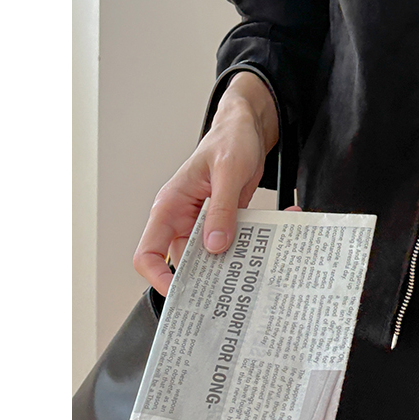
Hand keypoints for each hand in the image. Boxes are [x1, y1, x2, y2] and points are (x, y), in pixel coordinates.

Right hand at [133, 71, 293, 295]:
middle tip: (229, 286)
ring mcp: (204, 221)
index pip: (147, 252)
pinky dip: (250, 244)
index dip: (158, 276)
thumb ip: (222, 208)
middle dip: (205, 275)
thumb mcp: (228, 171)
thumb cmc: (229, 139)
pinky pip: (233, 242)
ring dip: (234, 260)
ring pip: (211, 256)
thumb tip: (215, 245)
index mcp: (170, 206)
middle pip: (184, 262)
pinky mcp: (225, 221)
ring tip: (255, 263)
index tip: (180, 291)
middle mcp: (183, 217)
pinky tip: (271, 238)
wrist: (248, 128)